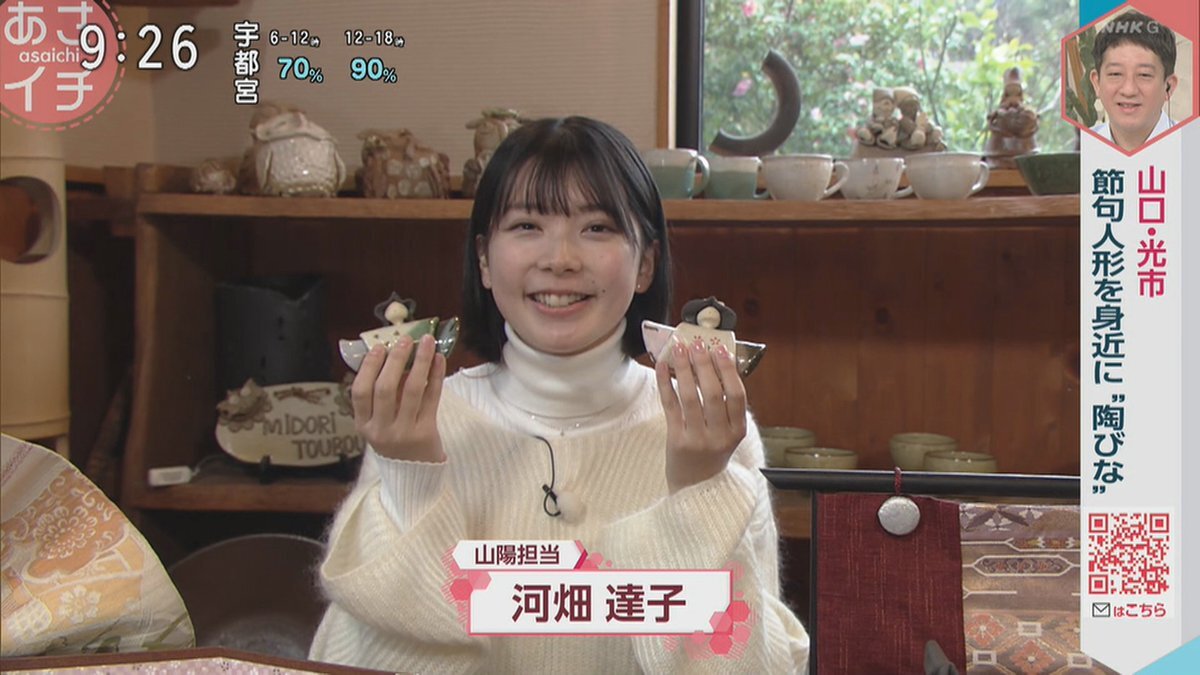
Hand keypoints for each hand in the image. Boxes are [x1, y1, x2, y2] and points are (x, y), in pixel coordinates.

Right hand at [351, 333, 446, 462]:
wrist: (414, 476)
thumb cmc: (395, 440)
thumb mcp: (379, 423)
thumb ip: (381, 396)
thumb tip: (394, 354)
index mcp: (364, 424)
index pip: (360, 392)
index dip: (369, 367)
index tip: (379, 347)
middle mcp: (380, 430)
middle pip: (385, 389)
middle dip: (396, 360)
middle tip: (405, 339)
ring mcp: (403, 433)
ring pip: (412, 391)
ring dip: (420, 362)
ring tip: (427, 342)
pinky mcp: (426, 433)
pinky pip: (432, 398)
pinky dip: (436, 376)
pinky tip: (439, 360)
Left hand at [656, 338, 746, 492]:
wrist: (695, 488)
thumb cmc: (711, 453)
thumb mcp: (727, 432)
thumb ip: (725, 405)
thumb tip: (715, 363)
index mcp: (737, 431)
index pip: (737, 396)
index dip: (729, 371)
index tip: (721, 350)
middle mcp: (719, 436)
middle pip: (712, 394)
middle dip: (704, 365)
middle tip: (697, 344)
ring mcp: (697, 439)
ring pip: (690, 398)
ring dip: (684, 370)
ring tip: (679, 349)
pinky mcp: (676, 440)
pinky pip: (670, 406)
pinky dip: (665, 384)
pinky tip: (663, 367)